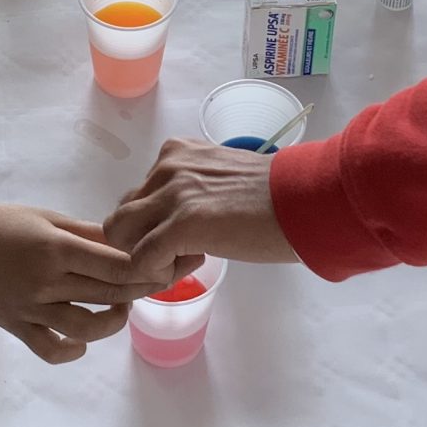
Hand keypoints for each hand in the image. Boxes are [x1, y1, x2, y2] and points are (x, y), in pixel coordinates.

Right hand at [0, 191, 165, 364]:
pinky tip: (82, 340)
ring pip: (86, 328)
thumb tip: (132, 242)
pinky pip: (51, 350)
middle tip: (159, 283)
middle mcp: (46, 281)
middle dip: (142, 291)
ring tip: (120, 309)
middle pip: (109, 295)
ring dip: (113, 322)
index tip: (168, 264)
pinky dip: (72, 350)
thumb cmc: (2, 223)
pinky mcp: (16, 327)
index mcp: (56, 248)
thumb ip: (88, 233)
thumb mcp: (48, 217)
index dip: (149, 268)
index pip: (116, 265)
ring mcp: (30, 308)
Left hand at [104, 139, 299, 283]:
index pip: (138, 196)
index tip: (190, 236)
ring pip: (121, 235)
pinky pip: (141, 258)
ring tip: (186, 259)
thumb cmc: (274, 196)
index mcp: (176, 153)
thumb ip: (193, 189)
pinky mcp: (181, 224)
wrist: (305, 201)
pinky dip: (157, 273)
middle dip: (143, 242)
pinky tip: (193, 265)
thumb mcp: (221, 179)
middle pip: (122, 215)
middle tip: (183, 253)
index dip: (155, 225)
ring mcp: (172, 194)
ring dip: (146, 257)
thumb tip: (176, 221)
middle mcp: (167, 167)